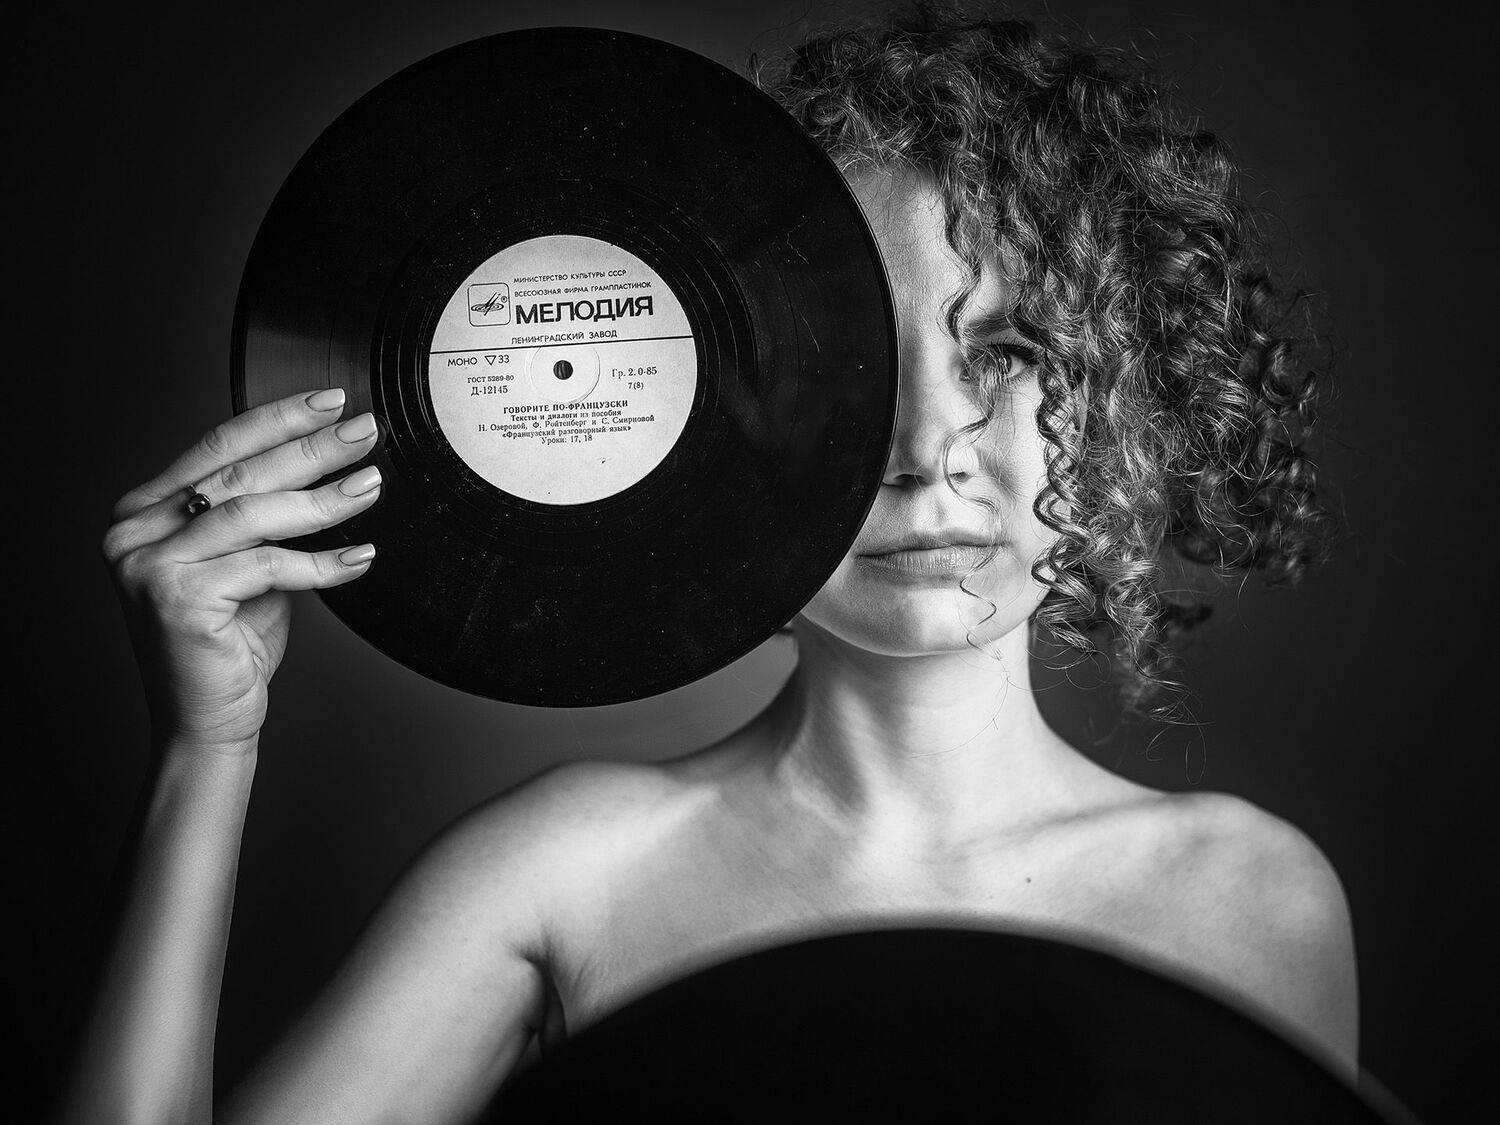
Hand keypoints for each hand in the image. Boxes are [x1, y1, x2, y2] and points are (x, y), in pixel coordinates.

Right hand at [102, 388, 381, 753]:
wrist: (208, 721)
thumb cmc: (230, 645)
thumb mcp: (249, 566)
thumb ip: (265, 519)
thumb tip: (327, 463)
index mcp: (144, 512)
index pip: (218, 448)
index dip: (277, 420)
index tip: (331, 401)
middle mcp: (134, 532)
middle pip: (238, 473)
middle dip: (310, 447)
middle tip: (365, 431)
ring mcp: (147, 565)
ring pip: (252, 513)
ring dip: (322, 498)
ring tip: (371, 485)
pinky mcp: (175, 599)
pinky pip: (266, 565)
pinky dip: (321, 562)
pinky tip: (361, 557)